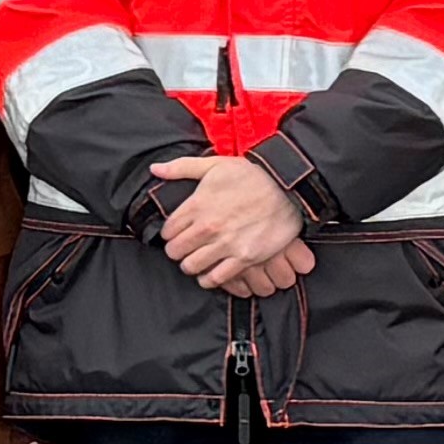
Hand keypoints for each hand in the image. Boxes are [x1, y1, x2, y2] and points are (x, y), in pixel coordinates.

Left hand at [154, 151, 313, 291]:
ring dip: (191, 265)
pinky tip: (210, 273)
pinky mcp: (244, 258)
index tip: (178, 234)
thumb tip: (155, 169)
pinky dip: (209, 279)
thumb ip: (181, 167)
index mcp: (198, 204)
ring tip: (197, 261)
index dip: (170, 234)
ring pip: (191, 266)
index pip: (168, 231)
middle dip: (177, 251)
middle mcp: (208, 227)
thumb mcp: (216, 165)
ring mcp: (226, 244)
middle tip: (186, 249)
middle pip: (175, 251)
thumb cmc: (252, 176)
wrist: (289, 189)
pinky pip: (216, 278)